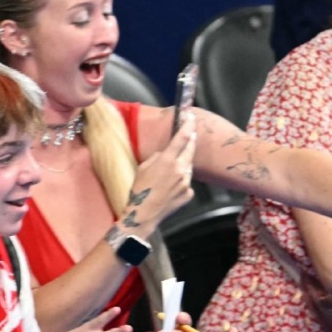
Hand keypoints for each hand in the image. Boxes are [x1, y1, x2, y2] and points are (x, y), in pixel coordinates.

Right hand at [120, 115, 195, 236]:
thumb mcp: (143, 167)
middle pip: (190, 149)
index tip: (191, 117)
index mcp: (167, 160)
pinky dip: (181, 181)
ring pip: (188, 167)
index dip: (188, 125)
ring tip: (170, 170)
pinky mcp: (188, 193)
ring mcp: (186, 182)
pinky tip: (170, 187)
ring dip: (183, 163)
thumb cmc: (139, 189)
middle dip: (191, 140)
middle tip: (191, 134)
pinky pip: (187, 182)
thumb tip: (167, 154)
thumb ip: (158, 157)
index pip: (182, 138)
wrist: (144, 214)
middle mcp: (180, 169)